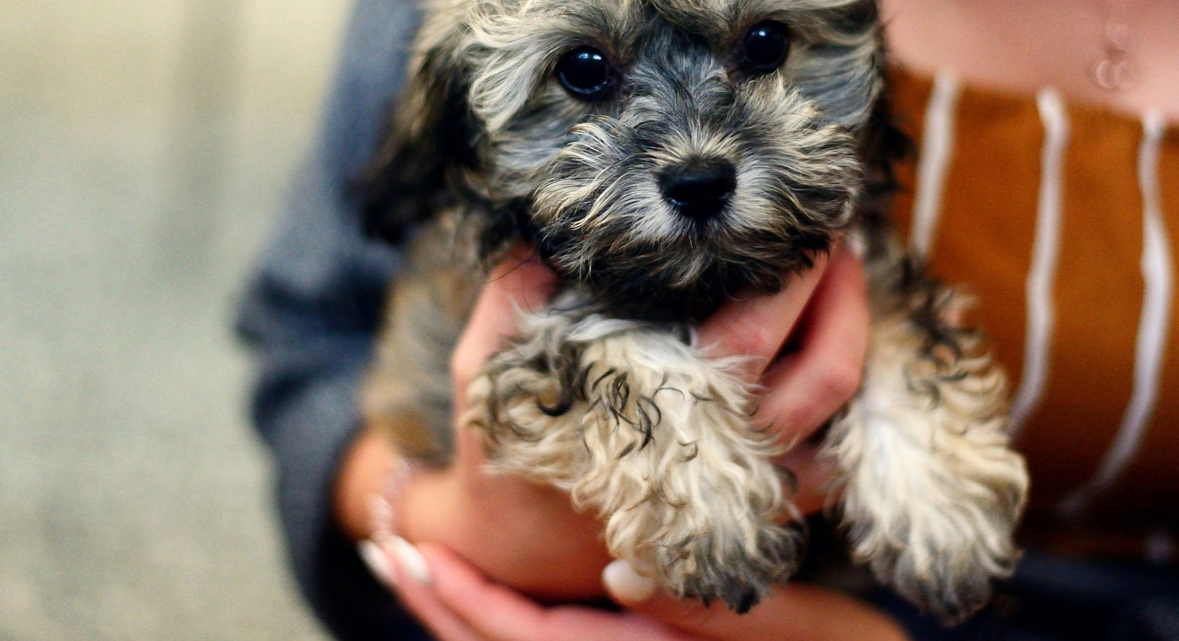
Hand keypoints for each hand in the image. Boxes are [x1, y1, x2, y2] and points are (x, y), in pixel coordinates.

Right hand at [337, 241, 872, 598]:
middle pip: (823, 365)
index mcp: (663, 409)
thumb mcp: (484, 371)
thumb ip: (510, 300)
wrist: (524, 550)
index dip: (792, 273)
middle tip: (830, 224)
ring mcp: (757, 485)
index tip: (795, 215)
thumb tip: (543, 233)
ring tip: (842, 262)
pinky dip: (850, 384)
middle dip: (838, 283)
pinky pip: (840, 442)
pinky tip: (834, 328)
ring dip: (856, 324)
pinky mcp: (774, 505)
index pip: (753, 330)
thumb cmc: (509, 453)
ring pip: (841, 402)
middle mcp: (725, 452)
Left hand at [365, 541, 908, 640]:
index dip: (462, 598)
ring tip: (418, 566)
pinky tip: (498, 592)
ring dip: (464, 612)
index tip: (412, 552)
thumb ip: (704, 611)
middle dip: (441, 604)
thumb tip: (616, 575)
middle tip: (388, 550)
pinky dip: (512, 620)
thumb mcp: (790, 629)